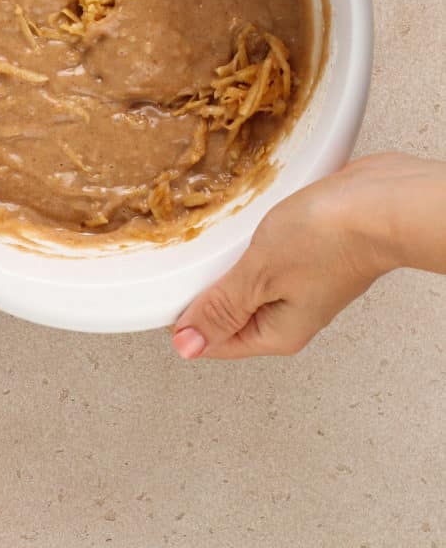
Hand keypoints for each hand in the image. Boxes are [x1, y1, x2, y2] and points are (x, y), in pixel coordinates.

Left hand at [172, 153, 445, 359]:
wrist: (382, 202)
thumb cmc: (329, 238)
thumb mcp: (259, 274)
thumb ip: (222, 307)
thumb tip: (188, 345)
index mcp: (277, 333)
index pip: (214, 340)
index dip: (184, 316)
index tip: (165, 287)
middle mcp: (291, 314)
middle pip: (229, 310)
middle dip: (205, 285)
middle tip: (188, 256)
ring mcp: (302, 283)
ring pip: (247, 278)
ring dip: (228, 259)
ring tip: (215, 237)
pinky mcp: (310, 253)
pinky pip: (267, 254)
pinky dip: (250, 240)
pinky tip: (243, 222)